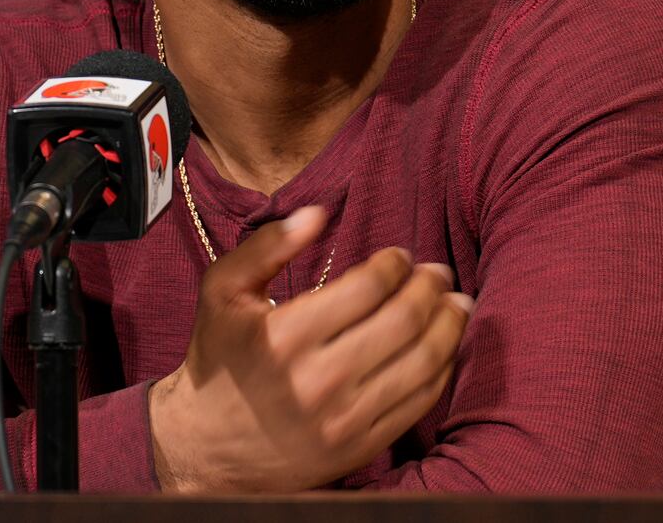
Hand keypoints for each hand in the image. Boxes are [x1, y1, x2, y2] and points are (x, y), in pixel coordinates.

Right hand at [149, 206, 472, 492]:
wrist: (207, 448)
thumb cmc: (220, 358)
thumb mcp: (222, 291)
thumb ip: (266, 246)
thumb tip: (318, 214)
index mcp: (285, 335)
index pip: (368, 286)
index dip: (395, 264)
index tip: (400, 255)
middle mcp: (319, 379)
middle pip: (404, 320)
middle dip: (430, 287)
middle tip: (437, 273)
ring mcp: (344, 418)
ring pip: (423, 361)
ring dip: (448, 324)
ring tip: (455, 302)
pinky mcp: (360, 447)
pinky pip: (420, 402)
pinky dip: (442, 368)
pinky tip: (444, 345)